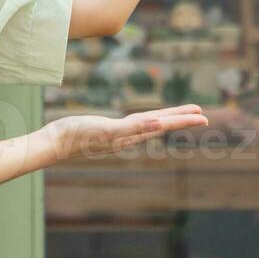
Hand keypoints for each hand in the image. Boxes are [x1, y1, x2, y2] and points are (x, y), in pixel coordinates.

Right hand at [42, 105, 208, 160]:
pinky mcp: (109, 132)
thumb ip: (132, 128)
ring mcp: (119, 135)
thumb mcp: (107, 130)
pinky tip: (148, 123)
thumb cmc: (78, 136)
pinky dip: (147, 123)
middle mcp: (129, 136)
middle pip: (161, 124)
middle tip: (203, 115)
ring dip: (167, 120)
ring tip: (182, 116)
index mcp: (131, 133)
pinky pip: (135, 126)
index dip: (183, 119)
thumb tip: (158, 124)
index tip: (202, 115)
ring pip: (150, 126)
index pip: (163, 124)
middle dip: (181, 119)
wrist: (55, 143)